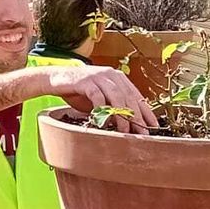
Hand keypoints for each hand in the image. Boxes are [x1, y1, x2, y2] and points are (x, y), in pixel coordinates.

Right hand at [37, 66, 158, 133]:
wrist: (56, 79)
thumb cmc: (80, 91)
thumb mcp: (101, 98)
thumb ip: (114, 106)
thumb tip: (130, 124)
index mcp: (118, 77)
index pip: (137, 96)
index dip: (146, 112)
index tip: (154, 127)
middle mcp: (111, 75)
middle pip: (129, 97)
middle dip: (137, 117)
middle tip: (142, 133)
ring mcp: (99, 77)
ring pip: (117, 97)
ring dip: (121, 116)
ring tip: (124, 131)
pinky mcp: (86, 82)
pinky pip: (98, 98)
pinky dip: (103, 111)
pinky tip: (104, 123)